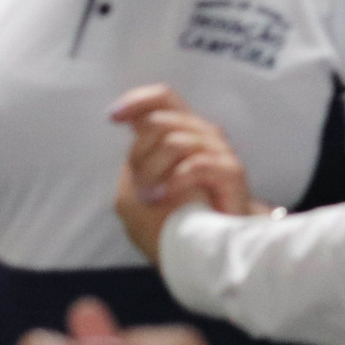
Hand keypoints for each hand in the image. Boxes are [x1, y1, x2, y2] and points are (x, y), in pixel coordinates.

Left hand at [111, 84, 257, 261]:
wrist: (216, 246)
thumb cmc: (180, 214)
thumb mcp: (146, 185)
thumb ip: (139, 156)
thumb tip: (131, 128)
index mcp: (182, 131)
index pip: (163, 98)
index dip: (137, 100)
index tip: (113, 117)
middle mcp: (201, 134)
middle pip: (161, 120)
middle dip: (140, 154)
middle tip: (139, 186)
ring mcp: (218, 151)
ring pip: (176, 142)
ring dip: (153, 172)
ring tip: (150, 198)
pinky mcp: (231, 171)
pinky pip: (197, 164)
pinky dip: (175, 181)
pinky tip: (165, 195)